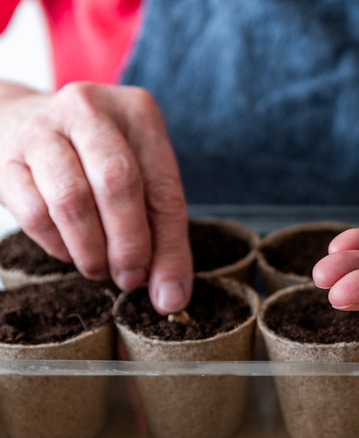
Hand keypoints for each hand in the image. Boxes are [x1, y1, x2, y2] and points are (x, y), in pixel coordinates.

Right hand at [0, 82, 191, 313]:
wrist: (18, 121)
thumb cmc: (94, 158)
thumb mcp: (140, 179)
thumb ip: (163, 234)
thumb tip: (171, 296)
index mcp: (138, 112)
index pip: (163, 185)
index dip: (168, 245)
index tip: (166, 289)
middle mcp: (90, 110)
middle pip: (118, 184)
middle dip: (129, 244)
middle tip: (130, 278)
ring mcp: (42, 129)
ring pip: (72, 199)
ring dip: (91, 249)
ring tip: (100, 269)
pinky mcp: (5, 157)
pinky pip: (34, 212)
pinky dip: (57, 245)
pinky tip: (70, 252)